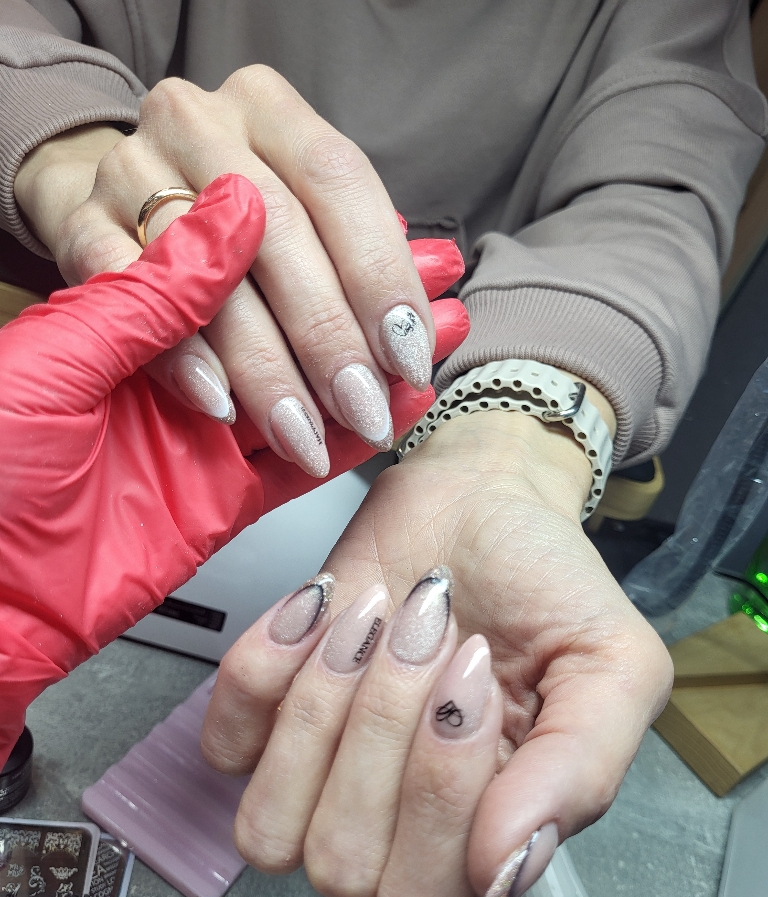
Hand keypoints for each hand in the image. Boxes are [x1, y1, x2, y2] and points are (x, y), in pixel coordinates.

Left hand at [0, 174, 463, 770]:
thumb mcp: (62, 357)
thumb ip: (159, 286)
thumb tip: (236, 206)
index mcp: (127, 315)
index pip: (238, 257)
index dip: (310, 236)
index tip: (371, 214)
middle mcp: (177, 368)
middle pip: (289, 321)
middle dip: (365, 295)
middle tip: (429, 270)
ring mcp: (205, 437)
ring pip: (311, 390)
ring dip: (377, 358)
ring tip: (439, 326)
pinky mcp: (223, 502)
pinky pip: (303, 465)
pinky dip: (358, 437)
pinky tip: (407, 402)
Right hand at [14, 68, 444, 468]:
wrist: (124, 206)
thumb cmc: (238, 226)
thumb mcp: (309, 226)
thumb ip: (368, 260)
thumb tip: (447, 303)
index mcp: (271, 110)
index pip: (341, 182)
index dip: (382, 275)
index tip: (411, 359)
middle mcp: (200, 122)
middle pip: (279, 230)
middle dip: (329, 337)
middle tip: (365, 411)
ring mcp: (129, 166)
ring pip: (208, 270)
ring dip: (264, 367)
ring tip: (304, 434)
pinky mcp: (79, 223)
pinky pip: (129, 296)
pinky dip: (181, 356)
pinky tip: (222, 408)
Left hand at [202, 407, 672, 896]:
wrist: (481, 503)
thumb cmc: (545, 585)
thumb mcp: (612, 668)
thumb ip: (578, 774)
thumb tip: (504, 866)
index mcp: (483, 843)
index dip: (441, 814)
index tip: (473, 689)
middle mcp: (391, 829)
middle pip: (343, 867)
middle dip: (387, 733)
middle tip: (433, 638)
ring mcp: (318, 780)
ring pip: (270, 824)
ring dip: (325, 705)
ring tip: (379, 621)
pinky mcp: (262, 718)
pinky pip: (224, 740)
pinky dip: (270, 664)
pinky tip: (326, 610)